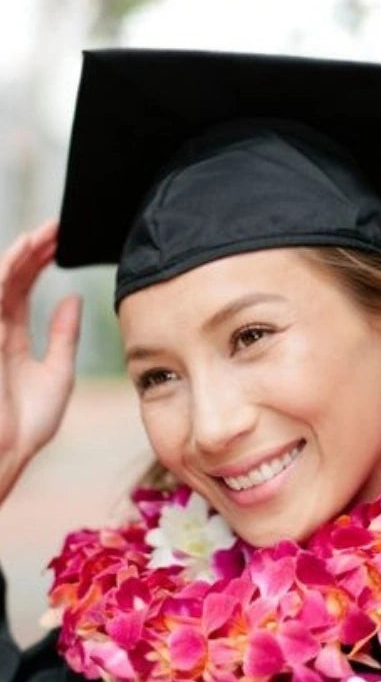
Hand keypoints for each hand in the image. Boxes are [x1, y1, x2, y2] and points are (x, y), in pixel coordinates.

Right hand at [0, 220, 82, 500]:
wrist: (6, 454)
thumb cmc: (26, 424)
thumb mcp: (56, 373)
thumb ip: (63, 335)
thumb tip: (73, 298)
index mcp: (9, 336)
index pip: (21, 287)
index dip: (39, 261)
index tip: (63, 241)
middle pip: (10, 275)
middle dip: (34, 249)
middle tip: (61, 227)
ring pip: (0, 278)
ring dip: (22, 251)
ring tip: (49, 231)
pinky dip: (8, 268)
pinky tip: (27, 248)